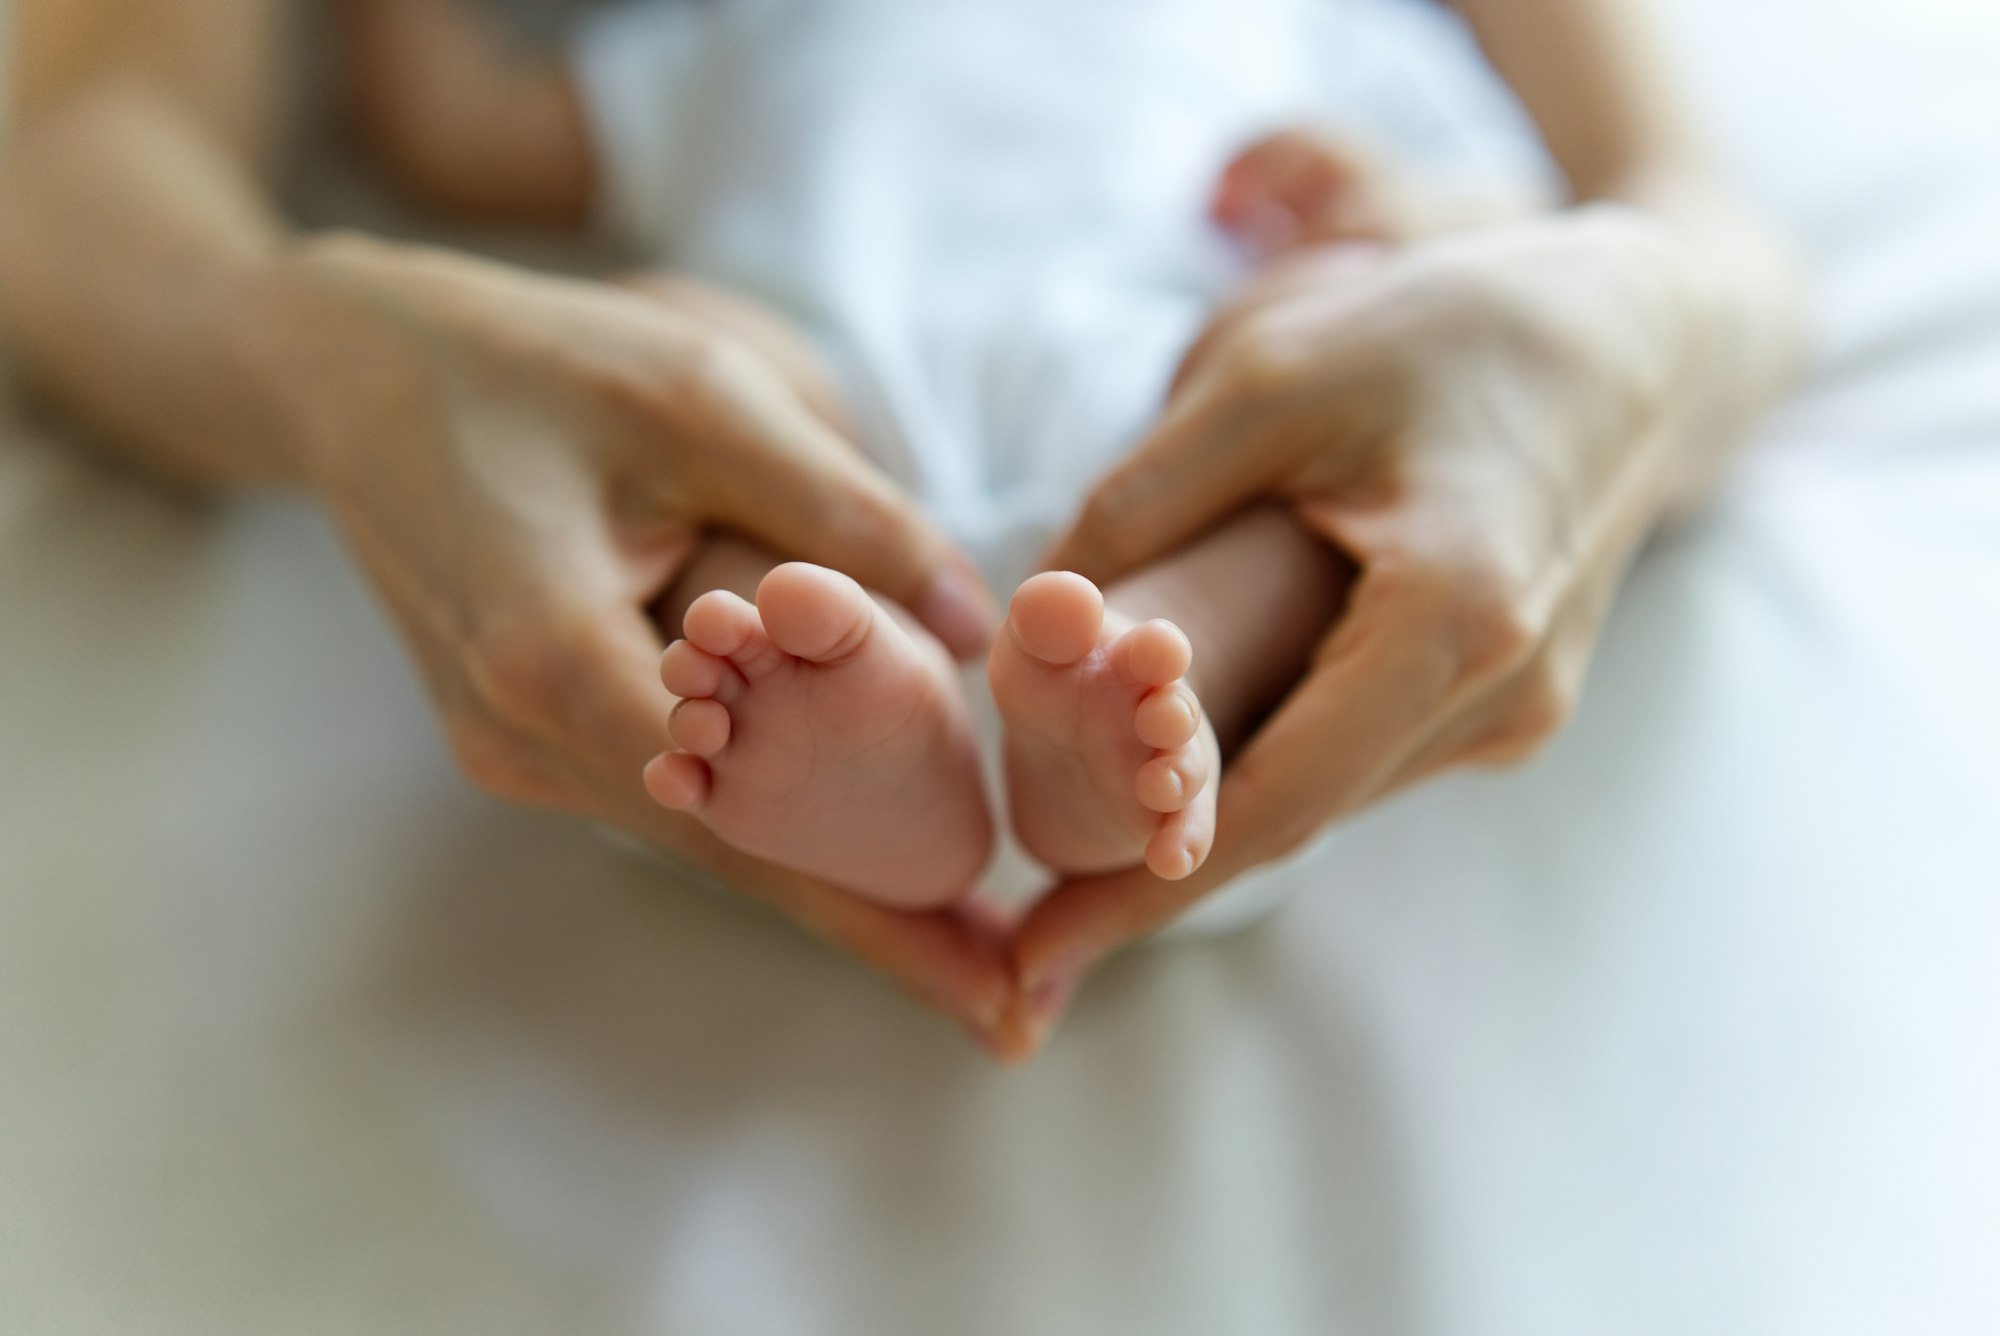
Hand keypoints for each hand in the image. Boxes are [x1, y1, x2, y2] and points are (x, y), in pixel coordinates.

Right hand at [251, 235, 1009, 1038]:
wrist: (357, 369)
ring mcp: (511, 744)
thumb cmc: (537, 363)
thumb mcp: (706, 399)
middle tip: (1005, 998)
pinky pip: (664, 792)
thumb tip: (975, 628)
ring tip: (956, 941)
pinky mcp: (519, 727)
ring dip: (825, 883)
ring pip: (701, 834)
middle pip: (731, 855)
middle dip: (873, 928)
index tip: (981, 974)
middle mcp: (522, 734)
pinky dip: (761, 822)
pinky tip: (845, 847)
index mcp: (556, 659)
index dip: (876, 903)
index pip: (751, 820)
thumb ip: (843, 514)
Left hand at [1002, 206, 1795, 1053]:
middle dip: (1155, 861)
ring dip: (1210, 811)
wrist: (1639, 337)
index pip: (1273, 804)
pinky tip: (1191, 746)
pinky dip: (1273, 761)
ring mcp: (1515, 708)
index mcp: (1453, 619)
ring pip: (1327, 793)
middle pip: (1295, 811)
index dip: (1144, 890)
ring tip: (1077, 821)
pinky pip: (1365, 753)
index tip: (1036, 955)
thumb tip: (1033, 614)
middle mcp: (1500, 692)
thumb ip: (1143, 493)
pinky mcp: (1509, 698)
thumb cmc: (1457, 328)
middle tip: (1026, 915)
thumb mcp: (1272, 375)